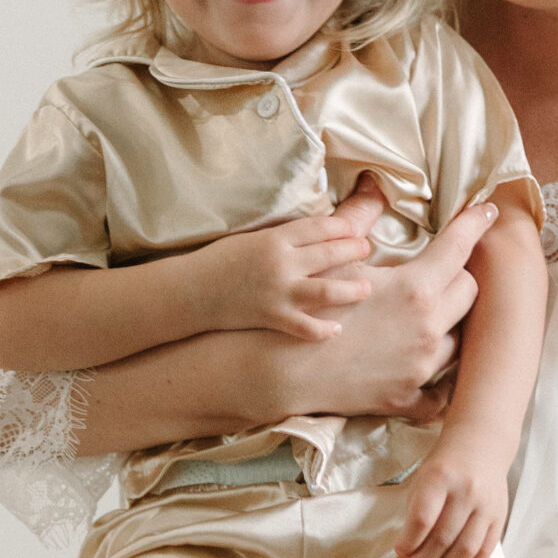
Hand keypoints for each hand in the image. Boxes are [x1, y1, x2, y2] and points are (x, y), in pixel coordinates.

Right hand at [204, 204, 377, 341]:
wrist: (190, 291)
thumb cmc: (218, 262)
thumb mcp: (251, 239)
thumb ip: (282, 238)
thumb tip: (314, 237)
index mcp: (275, 238)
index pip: (319, 227)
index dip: (342, 228)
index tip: (354, 231)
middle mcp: (281, 262)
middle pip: (329, 253)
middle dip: (354, 251)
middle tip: (367, 251)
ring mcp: (278, 291)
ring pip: (326, 290)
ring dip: (351, 289)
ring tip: (366, 288)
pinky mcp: (272, 317)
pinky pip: (305, 326)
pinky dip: (323, 330)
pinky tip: (336, 330)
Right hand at [270, 199, 496, 420]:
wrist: (280, 370)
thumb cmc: (308, 309)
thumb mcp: (335, 259)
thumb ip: (360, 219)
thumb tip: (373, 187)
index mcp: (416, 289)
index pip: (460, 246)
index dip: (476, 223)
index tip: (488, 213)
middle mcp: (428, 328)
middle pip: (469, 291)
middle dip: (458, 276)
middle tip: (441, 271)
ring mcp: (421, 367)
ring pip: (460, 339)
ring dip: (448, 325)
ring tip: (426, 317)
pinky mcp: (407, 397)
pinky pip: (441, 392)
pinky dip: (438, 380)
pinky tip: (425, 367)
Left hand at [393, 429, 508, 557]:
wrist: (481, 445)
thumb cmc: (445, 465)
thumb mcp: (423, 478)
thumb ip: (416, 511)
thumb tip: (407, 551)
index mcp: (440, 478)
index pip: (422, 520)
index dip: (408, 542)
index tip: (400, 552)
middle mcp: (466, 491)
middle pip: (443, 539)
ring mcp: (486, 505)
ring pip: (465, 550)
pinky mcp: (500, 517)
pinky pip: (485, 551)